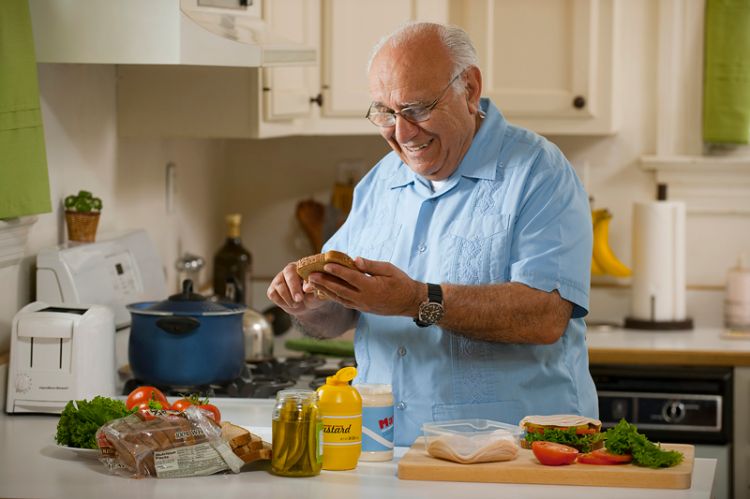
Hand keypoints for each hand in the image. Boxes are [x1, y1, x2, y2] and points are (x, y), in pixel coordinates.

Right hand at [266, 262, 328, 315]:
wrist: (306, 305)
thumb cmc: (313, 295)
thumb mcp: (317, 293)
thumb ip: (314, 289)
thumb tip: (308, 288)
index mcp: (301, 267)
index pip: (299, 268)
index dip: (302, 279)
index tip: (306, 290)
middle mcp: (288, 270)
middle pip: (287, 274)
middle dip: (293, 288)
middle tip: (299, 299)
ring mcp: (278, 279)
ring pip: (279, 286)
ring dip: (288, 298)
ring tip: (297, 304)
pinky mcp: (272, 289)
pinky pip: (273, 294)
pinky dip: (282, 302)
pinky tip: (290, 304)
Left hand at [307, 257, 423, 316]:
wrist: (410, 302)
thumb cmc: (401, 282)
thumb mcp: (389, 270)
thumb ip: (371, 265)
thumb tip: (355, 260)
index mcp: (372, 287)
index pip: (351, 278)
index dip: (337, 271)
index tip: (325, 265)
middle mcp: (364, 298)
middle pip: (340, 290)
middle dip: (324, 282)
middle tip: (311, 276)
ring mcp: (363, 305)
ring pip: (340, 298)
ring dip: (325, 291)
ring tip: (313, 284)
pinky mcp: (363, 309)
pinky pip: (345, 303)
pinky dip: (334, 297)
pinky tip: (325, 292)